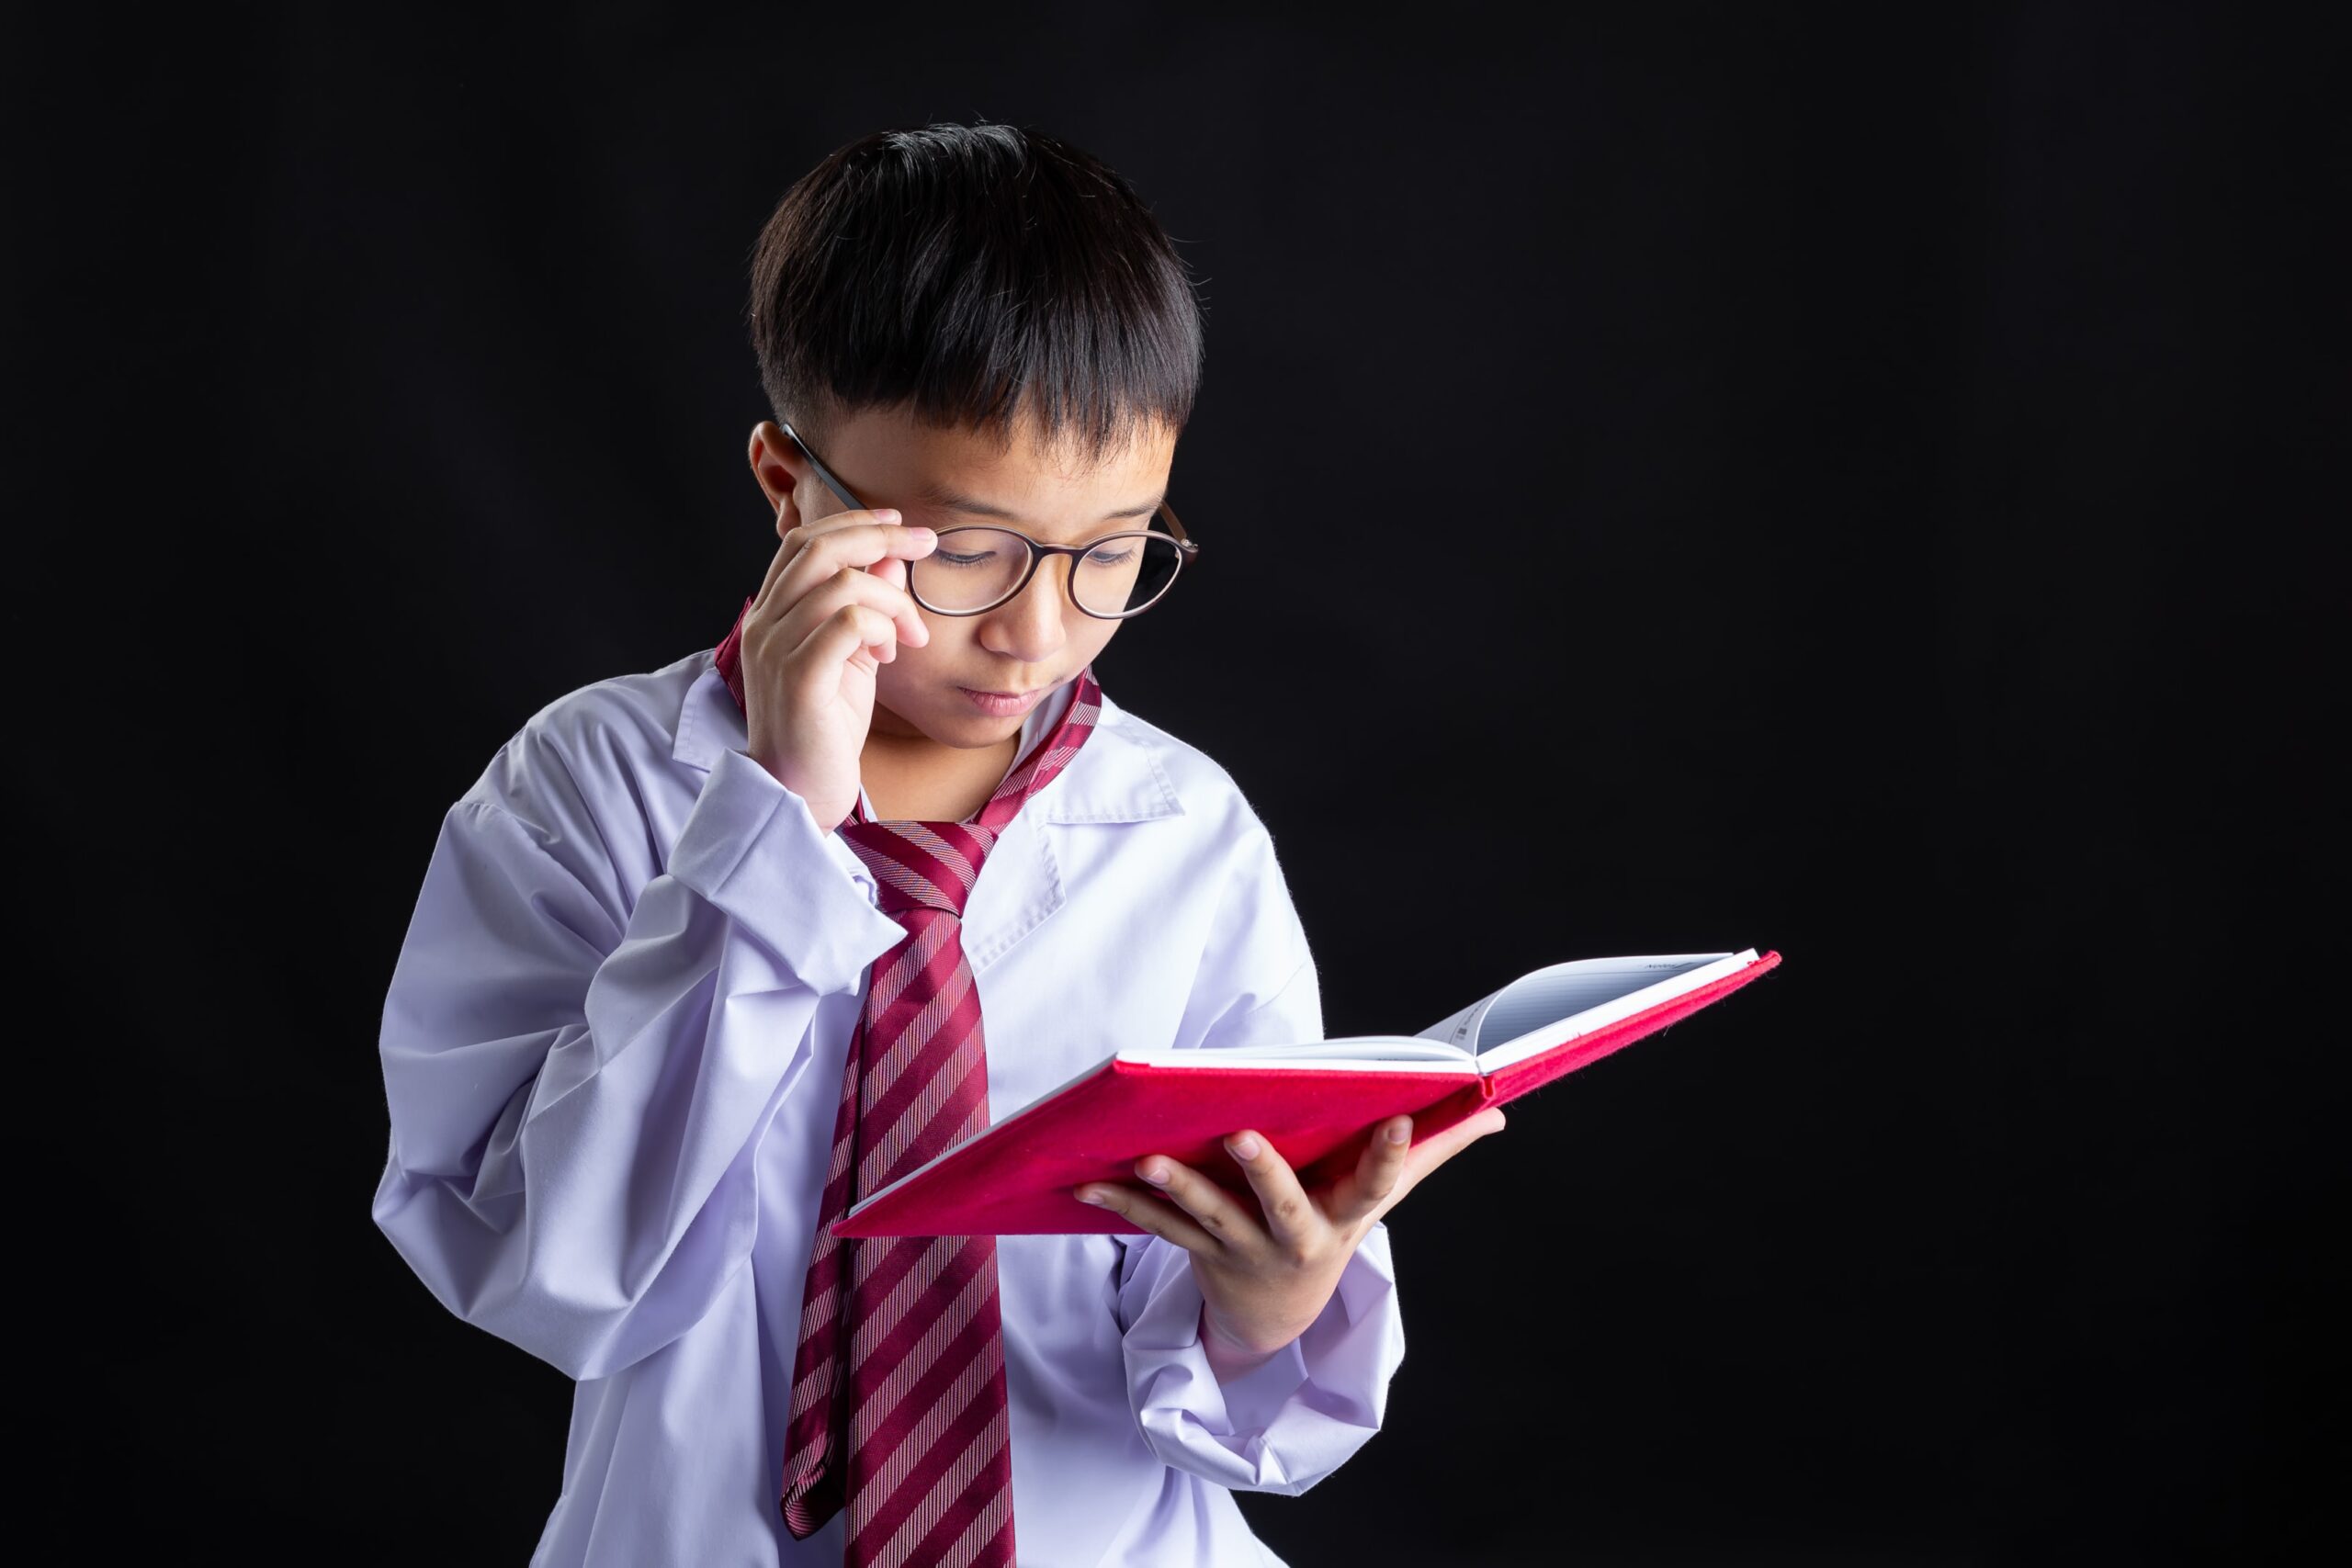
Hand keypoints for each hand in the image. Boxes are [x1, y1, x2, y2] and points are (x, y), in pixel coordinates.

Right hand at [737, 494, 938, 830]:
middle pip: (817, 548)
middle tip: (925, 543)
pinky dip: (881, 628)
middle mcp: (764, 626)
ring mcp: (776, 651)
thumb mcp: (853, 657)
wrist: (799, 794)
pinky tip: (890, 655)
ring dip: (891, 600)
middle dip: (878, 536)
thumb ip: (867, 608)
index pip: (803, 543)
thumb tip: (892, 560)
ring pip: (840, 585)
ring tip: (907, 636)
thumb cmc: (825, 729)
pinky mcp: (799, 679)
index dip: (853, 522)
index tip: (900, 523)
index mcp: (770, 615)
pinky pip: (847, 624)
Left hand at [1076, 1106, 1507, 1369]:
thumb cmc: (1333, 1228)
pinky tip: (1084, 1181)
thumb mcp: (1381, 1200)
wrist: (1275, 1317)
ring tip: (1147, 1160)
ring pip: (1208, 1217)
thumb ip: (1433, 1151)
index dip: (1392, 1153)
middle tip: (1240, 1137)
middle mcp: (1295, 1238)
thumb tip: (1497, 1109)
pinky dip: (1119, 1204)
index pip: (1380, 1184)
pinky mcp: (1197, 1252)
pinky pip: (1155, 1228)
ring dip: (1175, 1189)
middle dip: (1262, 1172)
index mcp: (1346, 1217)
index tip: (1398, 1116)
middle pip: (1281, 1205)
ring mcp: (1242, 1250)